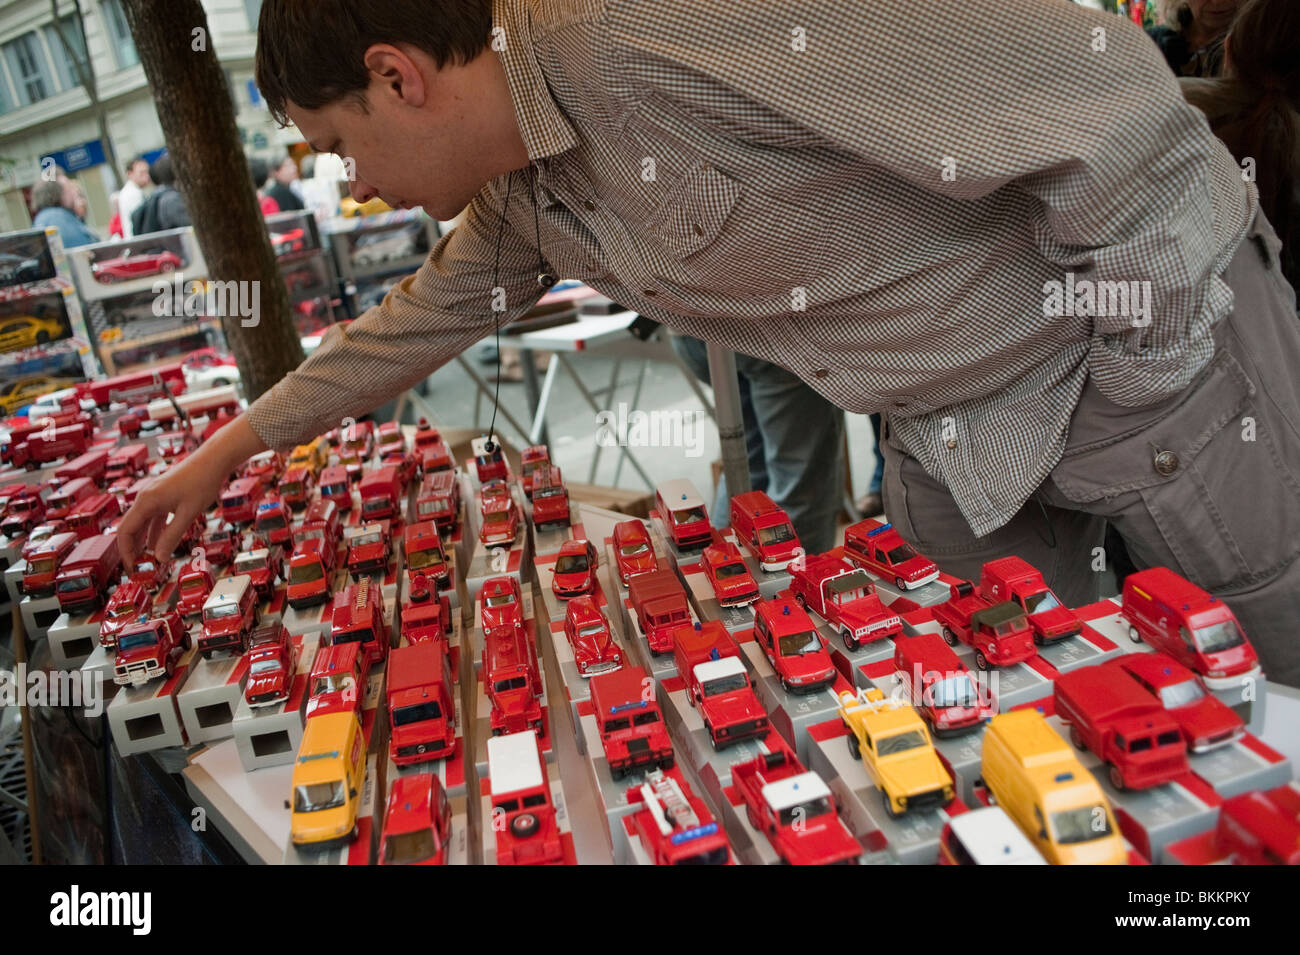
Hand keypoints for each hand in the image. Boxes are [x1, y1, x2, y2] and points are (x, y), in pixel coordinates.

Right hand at [118, 414, 267, 565]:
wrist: (213, 459)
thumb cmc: (202, 483)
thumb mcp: (188, 514)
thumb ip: (172, 536)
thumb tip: (159, 559)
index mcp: (146, 502)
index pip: (126, 532)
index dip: (127, 553)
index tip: (133, 570)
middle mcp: (145, 498)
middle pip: (130, 529)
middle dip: (133, 551)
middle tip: (140, 570)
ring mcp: (153, 496)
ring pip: (142, 524)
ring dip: (144, 543)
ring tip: (150, 563)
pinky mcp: (163, 496)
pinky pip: (153, 518)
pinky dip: (154, 533)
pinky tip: (159, 547)